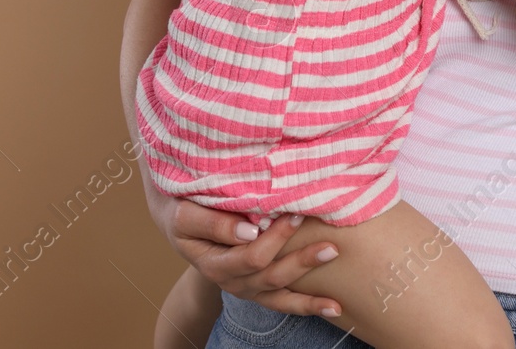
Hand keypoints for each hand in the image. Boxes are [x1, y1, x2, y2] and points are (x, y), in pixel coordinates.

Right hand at [145, 187, 343, 317]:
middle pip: (270, 273)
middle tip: (325, 236)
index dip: (275, 238)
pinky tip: (334, 306)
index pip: (249, 256)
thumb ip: (213, 223)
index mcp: (213, 264)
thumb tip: (249, 232)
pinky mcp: (258, 288)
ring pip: (280, 290)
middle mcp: (231, 281)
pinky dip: (309, 305)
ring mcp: (246, 287)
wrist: (180, 218)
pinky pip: (284, 302)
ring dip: (309, 279)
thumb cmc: (183, 209)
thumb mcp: (186, 214)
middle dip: (300, 257)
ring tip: (335, 256)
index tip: (294, 213)